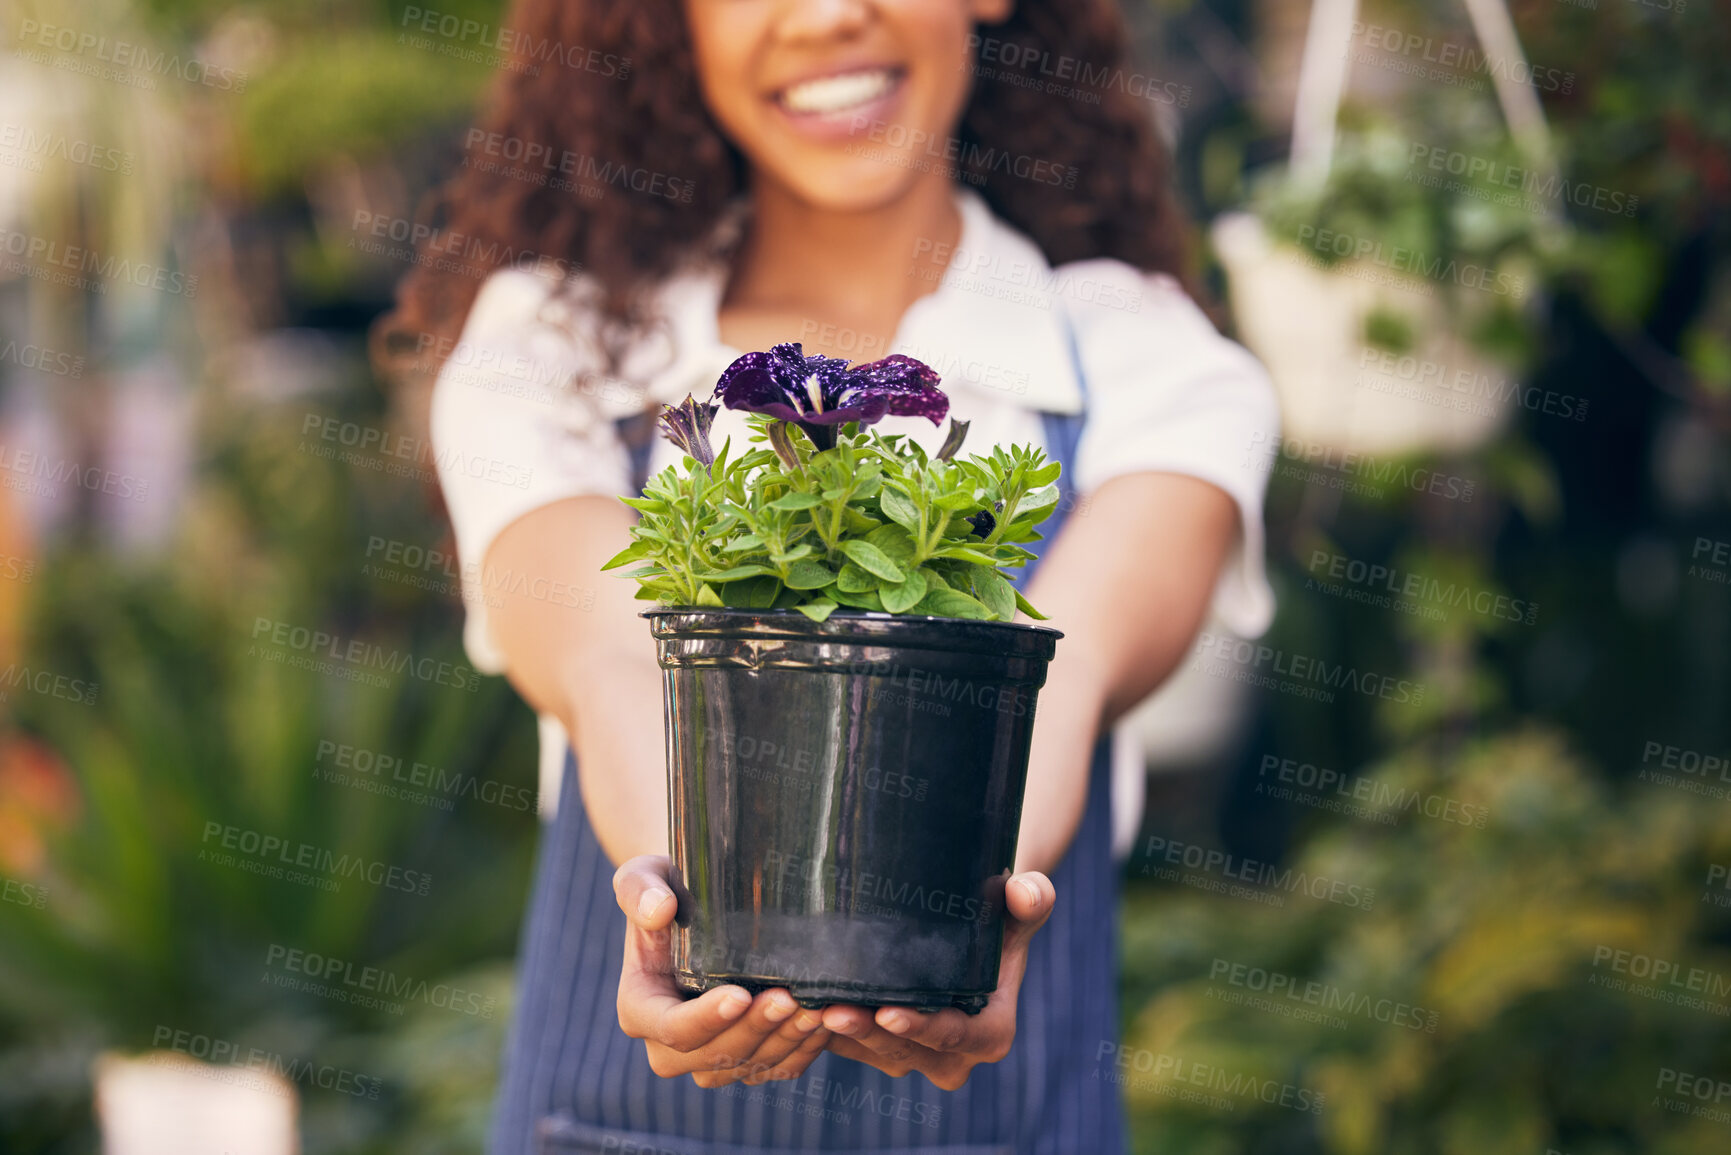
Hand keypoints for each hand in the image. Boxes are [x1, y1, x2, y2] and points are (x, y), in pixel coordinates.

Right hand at [613, 855, 831, 1086]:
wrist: (700, 905)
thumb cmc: (669, 888)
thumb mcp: (645, 876)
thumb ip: (639, 888)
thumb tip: (659, 910)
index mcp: (639, 1008)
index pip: (671, 1029)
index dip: (705, 1020)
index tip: (740, 995)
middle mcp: (667, 1045)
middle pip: (712, 1056)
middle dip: (754, 1030)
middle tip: (790, 998)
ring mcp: (706, 1057)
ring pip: (746, 1067)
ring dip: (784, 1042)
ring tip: (816, 1009)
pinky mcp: (743, 1059)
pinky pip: (774, 1069)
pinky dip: (802, 1050)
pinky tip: (827, 1022)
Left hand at [818, 871, 1054, 1089]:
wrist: (968, 926)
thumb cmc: (998, 914)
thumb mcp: (1021, 905)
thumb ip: (1033, 898)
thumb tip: (1023, 889)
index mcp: (989, 1034)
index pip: (953, 1037)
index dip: (922, 1028)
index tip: (888, 1012)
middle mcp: (949, 1056)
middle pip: (904, 1049)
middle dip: (866, 1033)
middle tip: (830, 1009)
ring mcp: (910, 1055)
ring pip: (868, 1051)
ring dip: (836, 1034)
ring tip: (804, 1005)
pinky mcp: (874, 1047)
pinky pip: (845, 1046)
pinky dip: (821, 1030)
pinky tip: (793, 1003)